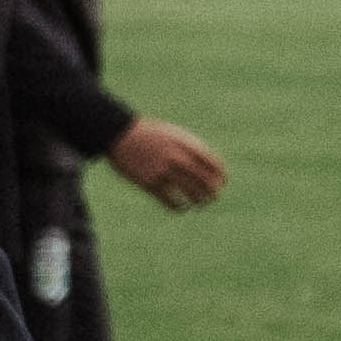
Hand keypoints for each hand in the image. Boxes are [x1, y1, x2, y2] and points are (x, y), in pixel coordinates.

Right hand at [108, 115, 224, 208]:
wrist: (118, 133)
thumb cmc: (148, 133)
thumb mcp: (173, 134)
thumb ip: (189, 148)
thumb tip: (204, 166)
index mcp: (186, 144)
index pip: (213, 164)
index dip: (220, 176)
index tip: (221, 183)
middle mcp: (177, 157)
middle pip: (204, 180)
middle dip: (212, 191)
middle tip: (213, 197)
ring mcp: (163, 170)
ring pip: (189, 191)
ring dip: (198, 201)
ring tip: (199, 204)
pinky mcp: (148, 182)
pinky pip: (169, 199)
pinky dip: (178, 206)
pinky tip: (180, 207)